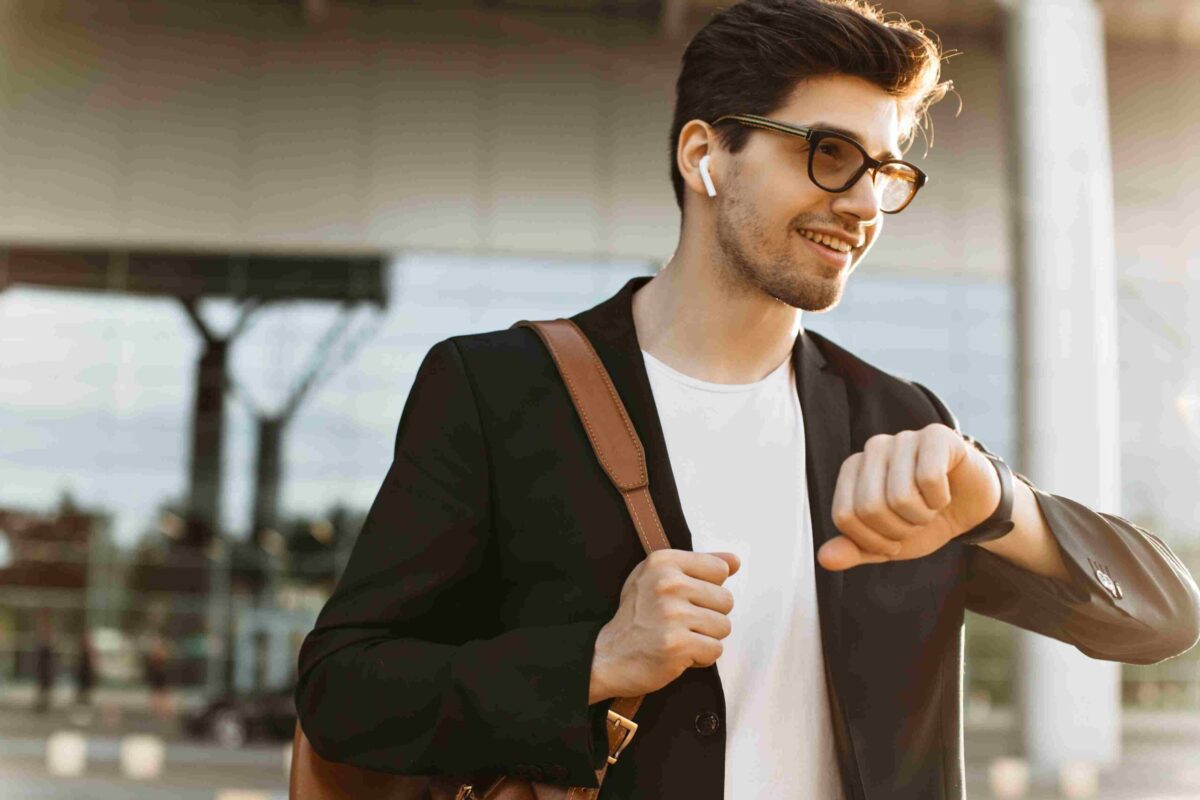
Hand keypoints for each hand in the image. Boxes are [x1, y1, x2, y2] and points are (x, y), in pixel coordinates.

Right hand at [589, 550, 738, 702]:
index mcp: (663, 562)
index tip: (685, 598)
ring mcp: (672, 615)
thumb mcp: (658, 578)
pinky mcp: (677, 645)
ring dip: (706, 637)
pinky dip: (701, 657)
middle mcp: (667, 584)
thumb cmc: (637, 617)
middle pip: (726, 600)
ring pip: (724, 626)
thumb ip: (699, 565)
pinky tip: (679, 653)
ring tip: (679, 637)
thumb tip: (735, 560)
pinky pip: (715, 650)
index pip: (719, 569)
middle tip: (680, 622)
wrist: (607, 657)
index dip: (708, 588)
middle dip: (709, 616)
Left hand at [816, 423, 1000, 571]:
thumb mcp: (887, 543)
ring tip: (930, 507)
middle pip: (870, 508)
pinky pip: (929, 479)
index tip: (893, 539)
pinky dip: (940, 499)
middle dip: (899, 530)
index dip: (873, 541)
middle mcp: (873, 449)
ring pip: (900, 497)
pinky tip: (944, 492)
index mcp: (852, 470)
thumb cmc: (922, 519)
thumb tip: (825, 559)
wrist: (970, 506)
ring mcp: (903, 438)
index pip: (845, 517)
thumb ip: (855, 550)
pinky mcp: (935, 436)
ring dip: (922, 517)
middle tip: (915, 522)